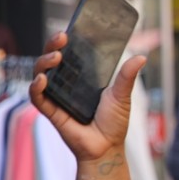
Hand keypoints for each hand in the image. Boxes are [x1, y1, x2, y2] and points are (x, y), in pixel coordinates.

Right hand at [29, 31, 146, 162]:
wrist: (107, 148)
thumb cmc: (114, 122)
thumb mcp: (122, 95)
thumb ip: (127, 76)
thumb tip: (141, 57)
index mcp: (81, 78)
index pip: (68, 54)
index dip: (64, 42)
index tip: (69, 31)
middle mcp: (66, 84)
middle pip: (51, 60)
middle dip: (52, 47)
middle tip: (62, 38)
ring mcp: (56, 97)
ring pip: (40, 74)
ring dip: (45, 62)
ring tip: (57, 57)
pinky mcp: (51, 111)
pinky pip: (37, 97)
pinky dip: (37, 87)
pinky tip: (43, 79)